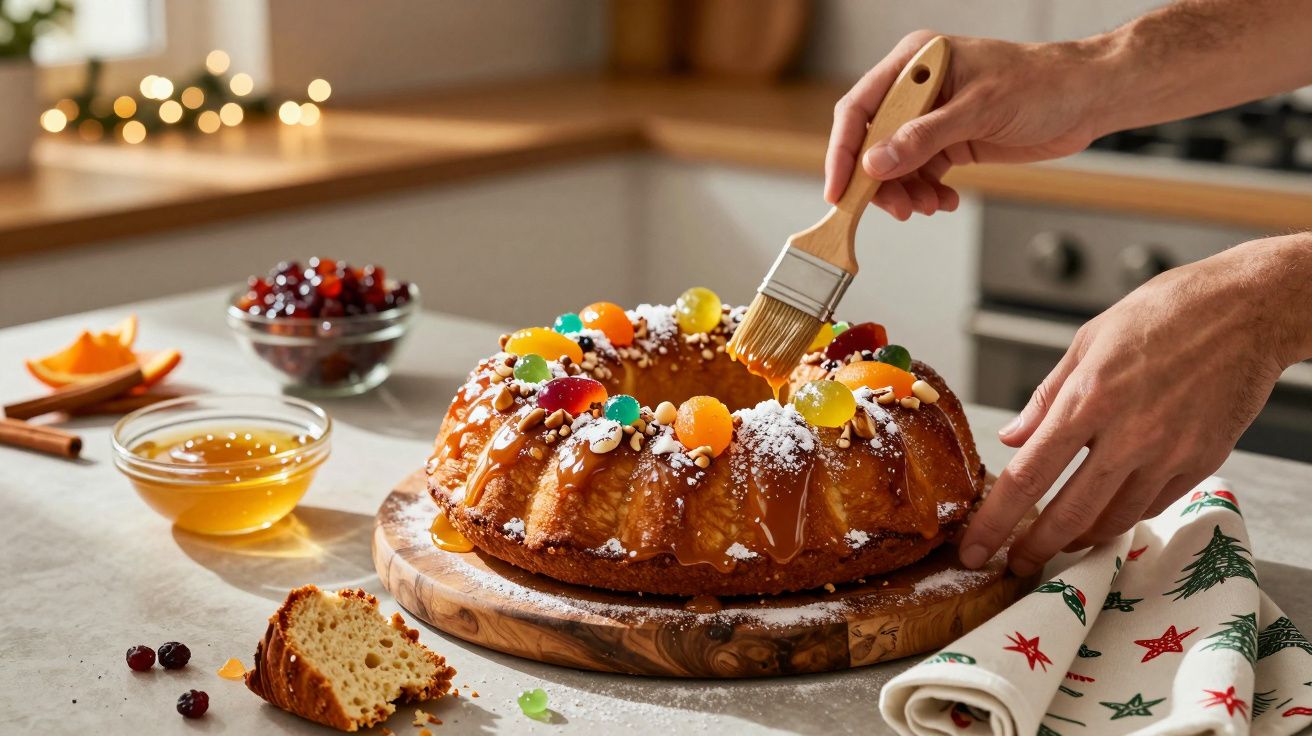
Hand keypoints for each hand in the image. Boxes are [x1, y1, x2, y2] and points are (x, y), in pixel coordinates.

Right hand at [825, 30, 1108, 218]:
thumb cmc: (1042, 84)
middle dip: (879, 181)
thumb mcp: (979, 109)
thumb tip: (876, 163)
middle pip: (872, 142)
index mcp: (915, 64)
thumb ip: (924, 137)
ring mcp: (931, 117)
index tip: (839, 188)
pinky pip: (921, 174)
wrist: (1087, 98)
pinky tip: (943, 201)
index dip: (844, 151)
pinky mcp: (949, 141)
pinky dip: (926, 193)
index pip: (860, 108)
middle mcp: (917, 89)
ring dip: (905, 192)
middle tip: (895, 208)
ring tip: (927, 206)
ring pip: (895, 164)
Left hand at [959, 235, 1311, 575]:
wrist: (1248, 310)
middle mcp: (1128, 433)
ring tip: (1056, 542)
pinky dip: (1121, 517)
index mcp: (1089, 398)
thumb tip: (1013, 438)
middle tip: (1013, 565)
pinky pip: (1151, 507)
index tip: (975, 547)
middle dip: (1033, 549)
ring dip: (1078, 540)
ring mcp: (1169, 453)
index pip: (1028, 476)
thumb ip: (1046, 396)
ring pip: (1113, 520)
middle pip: (1068, 514)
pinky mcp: (1201, 463)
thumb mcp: (1088, 340)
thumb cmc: (1166, 312)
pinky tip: (1104, 514)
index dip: (996, 521)